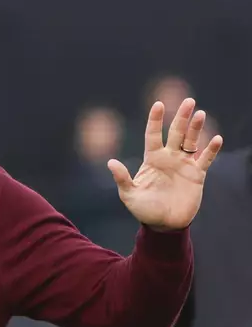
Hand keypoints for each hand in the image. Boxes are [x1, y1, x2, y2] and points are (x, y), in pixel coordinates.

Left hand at [107, 98, 222, 229]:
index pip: (153, 135)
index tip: (159, 104)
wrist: (164, 225)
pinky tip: (216, 138)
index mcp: (152, 159)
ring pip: (191, 141)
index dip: (156, 120)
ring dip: (196, 128)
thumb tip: (110, 162)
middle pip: (176, 133)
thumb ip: (122, 178)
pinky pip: (205, 159)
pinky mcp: (197, 175)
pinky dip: (211, 149)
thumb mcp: (129, 195)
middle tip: (189, 101)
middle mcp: (168, 158)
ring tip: (200, 114)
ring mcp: (184, 165)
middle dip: (182, 117)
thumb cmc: (144, 210)